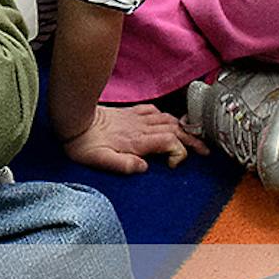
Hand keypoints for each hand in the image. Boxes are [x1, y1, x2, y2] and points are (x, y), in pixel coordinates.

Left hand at [63, 103, 208, 173]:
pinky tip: (168, 120)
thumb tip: (144, 167)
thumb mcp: (101, 160)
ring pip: (167, 119)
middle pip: (175, 130)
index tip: (173, 164)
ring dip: (183, 128)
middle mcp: (140, 127)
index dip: (179, 152)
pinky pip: (154, 111)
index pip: (170, 142)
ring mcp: (136, 118)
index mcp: (137, 140)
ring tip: (195, 136)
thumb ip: (124, 165)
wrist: (73, 121)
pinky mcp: (130, 113)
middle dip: (192, 140)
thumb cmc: (85, 144)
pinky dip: (166, 116)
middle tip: (205, 150)